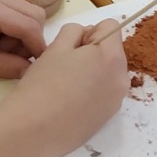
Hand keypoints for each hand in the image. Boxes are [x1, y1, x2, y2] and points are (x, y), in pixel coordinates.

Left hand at [0, 0, 48, 78]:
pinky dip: (9, 27)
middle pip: (33, 14)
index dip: (37, 49)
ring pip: (23, 11)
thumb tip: (29, 71)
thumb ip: (0, 65)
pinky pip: (10, 9)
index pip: (30, 26)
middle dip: (28, 40)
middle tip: (7, 60)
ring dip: (18, 34)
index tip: (34, 70)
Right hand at [9, 21, 129, 153]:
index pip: (111, 26)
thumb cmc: (44, 84)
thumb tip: (87, 38)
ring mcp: (116, 100)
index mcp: (113, 57)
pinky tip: (70, 102)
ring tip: (65, 85)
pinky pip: (104, 93)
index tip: (70, 48)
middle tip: (64, 66)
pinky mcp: (107, 117)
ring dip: (92, 71)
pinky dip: (91, 91)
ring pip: (107, 73)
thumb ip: (75, 31)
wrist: (35, 130)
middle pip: (111, 51)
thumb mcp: (56, 46)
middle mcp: (122, 79)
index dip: (89, 31)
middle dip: (92, 52)